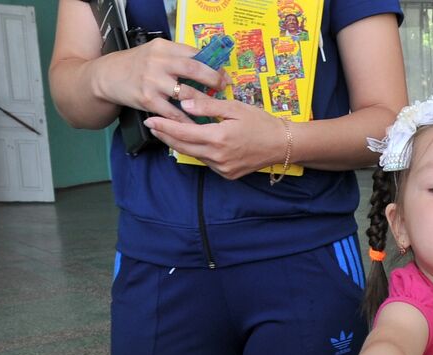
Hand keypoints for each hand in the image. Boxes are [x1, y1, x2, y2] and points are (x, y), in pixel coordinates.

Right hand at [92, 38, 224, 122]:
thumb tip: (207, 66)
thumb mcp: (155, 53)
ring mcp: (153, 81)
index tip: (223, 74)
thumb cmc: (137, 65)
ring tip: (213, 108)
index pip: (194, 53)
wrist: (108, 76)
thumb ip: (177, 57)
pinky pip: (173, 113)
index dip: (212, 65)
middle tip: (223, 88)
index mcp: (164, 47)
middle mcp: (158, 61)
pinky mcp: (148, 99)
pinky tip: (197, 124)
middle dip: (213, 79)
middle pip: (194, 69)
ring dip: (204, 102)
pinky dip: (187, 120)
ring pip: (187, 93)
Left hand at [145, 92, 288, 178]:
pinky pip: (206, 161)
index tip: (151, 120)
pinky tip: (192, 141)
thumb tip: (184, 102)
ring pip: (193, 155)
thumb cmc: (261, 122)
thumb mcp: (235, 107)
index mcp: (218, 138)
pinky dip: (197, 151)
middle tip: (152, 126)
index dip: (164, 126)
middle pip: (183, 147)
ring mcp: (222, 168)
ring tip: (167, 132)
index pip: (183, 132)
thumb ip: (208, 105)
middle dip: (166, 136)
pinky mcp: (227, 174)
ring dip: (179, 144)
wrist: (282, 144)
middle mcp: (218, 157)